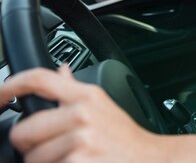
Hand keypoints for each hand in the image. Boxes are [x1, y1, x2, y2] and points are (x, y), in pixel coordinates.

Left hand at [0, 66, 160, 162]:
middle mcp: (82, 114)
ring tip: (70, 161)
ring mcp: (80, 140)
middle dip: (30, 146)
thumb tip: (61, 70)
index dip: (10, 85)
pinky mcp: (78, 162)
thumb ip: (76, 90)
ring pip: (32, 159)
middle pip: (23, 130)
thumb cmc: (125, 139)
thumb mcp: (104, 107)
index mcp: (87, 96)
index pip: (39, 79)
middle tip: (52, 150)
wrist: (152, 160)